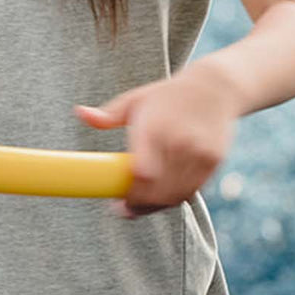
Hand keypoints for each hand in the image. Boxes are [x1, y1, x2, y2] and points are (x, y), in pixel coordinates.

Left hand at [75, 64, 240, 217]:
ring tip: (140, 204)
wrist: (215, 87)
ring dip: (156, 205)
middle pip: (157, 190)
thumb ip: (108, 114)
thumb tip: (80, 113)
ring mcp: (199, 152)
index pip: (141, 173)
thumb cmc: (167, 95)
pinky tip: (162, 197)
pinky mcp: (213, 160)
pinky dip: (175, 199)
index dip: (130, 193)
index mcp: (154, 126)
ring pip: (174, 195)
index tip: (116, 200)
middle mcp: (178, 141)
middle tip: (124, 207)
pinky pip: (191, 190)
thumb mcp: (136, 99)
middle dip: (139, 204)